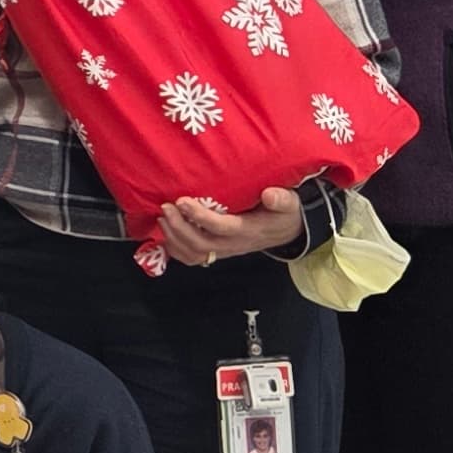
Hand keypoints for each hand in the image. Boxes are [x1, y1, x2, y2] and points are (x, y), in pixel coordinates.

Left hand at [156, 187, 301, 266]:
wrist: (286, 231)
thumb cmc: (283, 213)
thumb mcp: (289, 203)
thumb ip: (282, 199)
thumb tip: (269, 194)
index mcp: (248, 230)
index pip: (221, 227)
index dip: (199, 216)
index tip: (182, 200)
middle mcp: (233, 244)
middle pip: (200, 243)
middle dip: (179, 227)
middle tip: (165, 208)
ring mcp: (223, 250)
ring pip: (193, 254)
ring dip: (173, 238)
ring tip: (162, 218)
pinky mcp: (216, 251)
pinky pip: (192, 257)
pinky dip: (175, 249)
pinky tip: (165, 233)